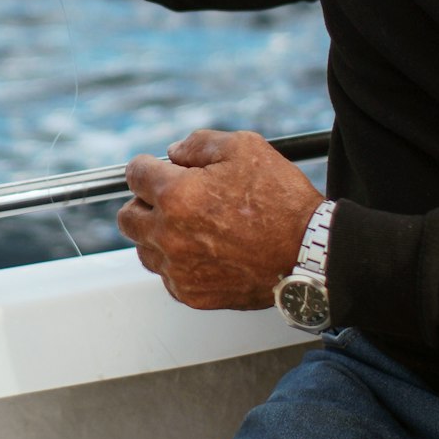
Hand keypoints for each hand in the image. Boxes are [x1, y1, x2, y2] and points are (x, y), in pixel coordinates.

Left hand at [117, 129, 323, 310]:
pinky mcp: (191, 294)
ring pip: (144, 249)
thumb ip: (198, 143)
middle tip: (170, 199)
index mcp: (176, 195)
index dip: (148, 167)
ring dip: (157, 234)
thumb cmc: (282, 202)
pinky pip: (167, 276)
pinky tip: (203, 251)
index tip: (158, 170)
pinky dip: (177, 263)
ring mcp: (178, 269)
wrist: (310, 254)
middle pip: (128, 216)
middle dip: (144, 202)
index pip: (134, 174)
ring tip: (191, 226)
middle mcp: (169, 235)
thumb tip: (174, 153)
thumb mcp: (244, 147)